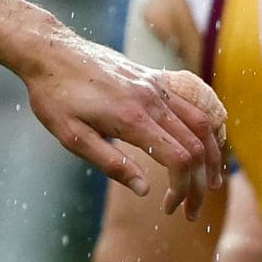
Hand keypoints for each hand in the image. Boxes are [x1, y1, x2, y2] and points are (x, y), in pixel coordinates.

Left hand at [20, 19, 226, 209]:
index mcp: (132, 118)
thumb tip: (145, 190)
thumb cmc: (55, 96)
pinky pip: (192, 105)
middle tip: (191, 210)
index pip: (179, 159)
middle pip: (197, 146)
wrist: (50, 51)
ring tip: (209, 183)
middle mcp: (152, 100)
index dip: (183, 189)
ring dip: (212, 157)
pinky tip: (204, 146)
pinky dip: (206, 130)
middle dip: (200, 183)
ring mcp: (157, 86)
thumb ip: (110, 163)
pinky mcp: (155, 79)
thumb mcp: (71, 136)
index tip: (170, 208)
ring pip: (203, 123)